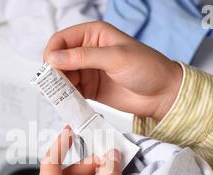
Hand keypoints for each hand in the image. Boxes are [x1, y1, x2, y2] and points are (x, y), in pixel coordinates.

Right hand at [44, 21, 181, 120]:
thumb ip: (84, 57)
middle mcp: (88, 51)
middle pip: (59, 60)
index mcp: (94, 35)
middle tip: (52, 86)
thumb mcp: (116, 58)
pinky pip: (72, 92)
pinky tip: (68, 103)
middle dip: (53, 72)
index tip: (49, 68)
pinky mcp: (90, 89)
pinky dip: (67, 98)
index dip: (52, 52)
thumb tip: (54, 58)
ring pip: (63, 77)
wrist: (163, 94)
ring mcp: (88, 71)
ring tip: (60, 97)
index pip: (62, 39)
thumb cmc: (148, 68)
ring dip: (59, 87)